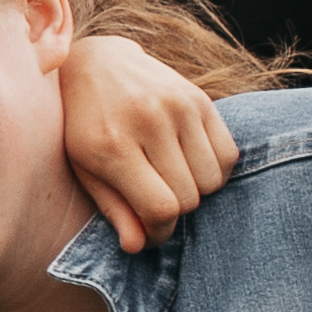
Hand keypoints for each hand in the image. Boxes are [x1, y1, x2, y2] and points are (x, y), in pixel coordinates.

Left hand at [53, 32, 236, 249]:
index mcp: (112, 145)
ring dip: (195, 191)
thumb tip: (138, 247)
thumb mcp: (83, 169)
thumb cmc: (84, 125)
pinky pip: (228, 155)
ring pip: (212, 181)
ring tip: (170, 179)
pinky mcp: (200, 99)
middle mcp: (149, 122)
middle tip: (155, 202)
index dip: (160, 232)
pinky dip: (214, 169)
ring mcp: (179, 107)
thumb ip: (113, 209)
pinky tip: (189, 163)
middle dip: (174, 212)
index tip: (150, 232)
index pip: (161, 207)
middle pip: (189, 197)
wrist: (96, 64)